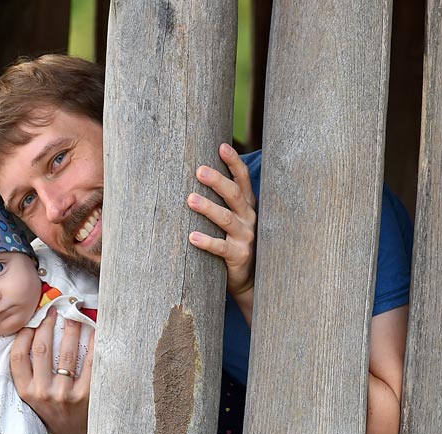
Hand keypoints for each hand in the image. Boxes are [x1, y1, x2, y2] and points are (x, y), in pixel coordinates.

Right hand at [10, 308, 92, 433]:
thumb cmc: (54, 413)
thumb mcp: (34, 399)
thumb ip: (30, 374)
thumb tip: (30, 335)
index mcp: (26, 392)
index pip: (18, 356)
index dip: (24, 333)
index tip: (32, 320)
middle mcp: (42, 393)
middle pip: (41, 347)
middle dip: (47, 323)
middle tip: (54, 310)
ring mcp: (64, 394)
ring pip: (66, 351)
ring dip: (71, 328)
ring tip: (74, 316)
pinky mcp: (85, 395)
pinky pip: (89, 362)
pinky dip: (93, 343)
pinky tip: (94, 331)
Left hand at [187, 143, 256, 314]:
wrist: (251, 280)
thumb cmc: (237, 244)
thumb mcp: (236, 220)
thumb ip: (226, 202)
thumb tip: (201, 175)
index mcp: (248, 207)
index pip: (242, 180)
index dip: (234, 162)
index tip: (222, 146)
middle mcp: (248, 219)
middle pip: (233, 195)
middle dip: (217, 180)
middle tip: (198, 170)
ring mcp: (245, 237)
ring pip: (225, 219)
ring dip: (208, 208)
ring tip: (190, 199)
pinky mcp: (238, 257)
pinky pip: (220, 248)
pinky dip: (206, 242)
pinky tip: (191, 237)